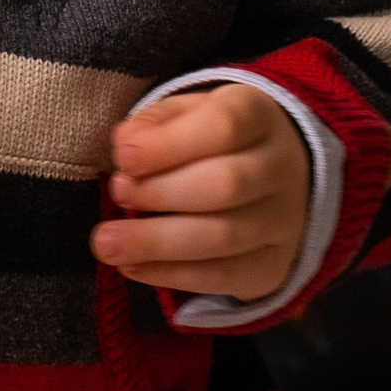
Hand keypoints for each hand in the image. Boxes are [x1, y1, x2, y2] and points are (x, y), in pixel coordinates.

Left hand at [92, 85, 307, 301]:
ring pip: (224, 237)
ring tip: (107, 244)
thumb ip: (155, 123)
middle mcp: (281, 168)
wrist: (272, 178)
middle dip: (160, 194)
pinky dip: (172, 275)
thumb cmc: (211, 140)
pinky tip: (133, 266)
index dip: (169, 144)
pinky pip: (224, 277)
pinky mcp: (273, 265)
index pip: (223, 126)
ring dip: (157, 243)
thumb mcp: (185, 114)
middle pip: (225, 185)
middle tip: (117, 194)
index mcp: (259, 116)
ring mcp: (283, 221)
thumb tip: (126, 144)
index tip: (123, 158)